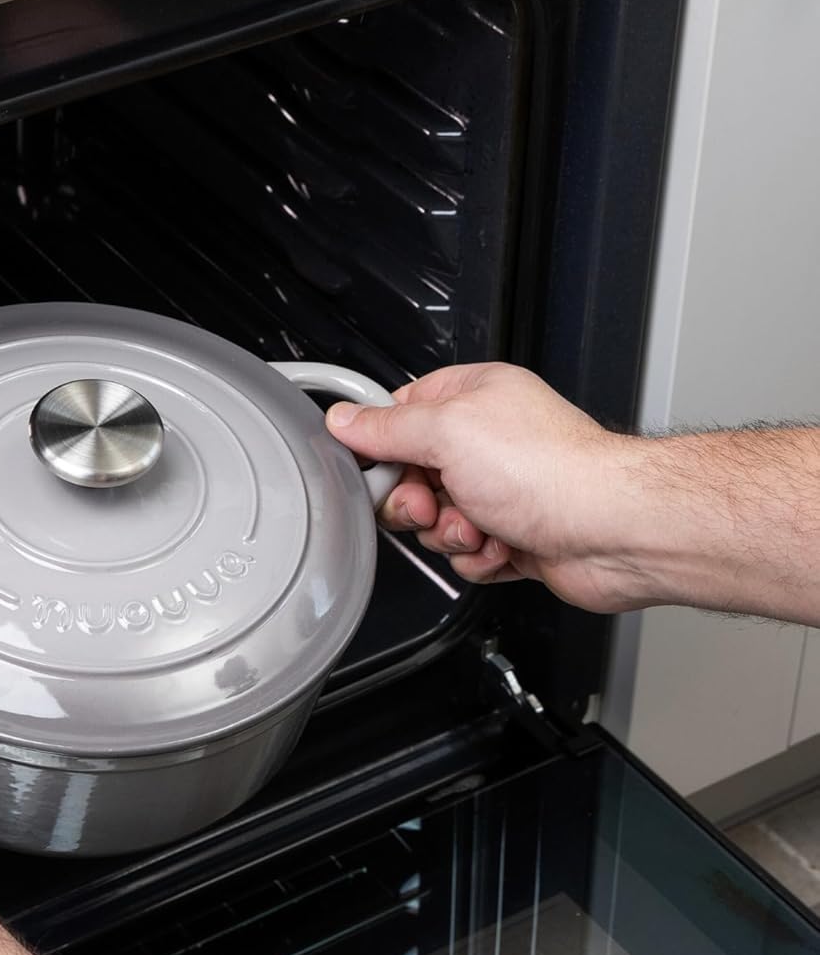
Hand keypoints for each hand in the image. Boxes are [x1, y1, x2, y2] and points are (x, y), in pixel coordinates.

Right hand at [326, 362, 649, 612]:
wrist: (610, 530)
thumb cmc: (551, 470)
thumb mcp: (447, 432)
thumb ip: (387, 428)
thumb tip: (344, 421)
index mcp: (474, 398)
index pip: (400, 414)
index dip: (383, 445)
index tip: (379, 466)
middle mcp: (489, 440)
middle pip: (412, 475)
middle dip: (418, 501)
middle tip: (433, 502)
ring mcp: (503, 490)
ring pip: (437, 521)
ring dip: (450, 532)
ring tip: (480, 525)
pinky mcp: (514, 535)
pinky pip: (466, 552)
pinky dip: (478, 556)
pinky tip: (502, 545)